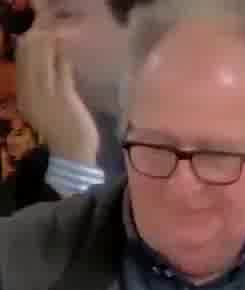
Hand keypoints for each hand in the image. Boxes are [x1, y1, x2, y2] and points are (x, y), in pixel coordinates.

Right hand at [15, 26, 98, 166]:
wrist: (73, 153)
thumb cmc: (63, 133)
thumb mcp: (44, 111)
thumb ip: (43, 92)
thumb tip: (49, 71)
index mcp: (25, 99)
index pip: (21, 70)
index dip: (25, 52)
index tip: (30, 39)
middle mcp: (31, 95)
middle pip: (29, 63)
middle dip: (35, 45)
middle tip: (42, 32)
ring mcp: (47, 96)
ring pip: (42, 65)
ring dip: (47, 48)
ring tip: (52, 36)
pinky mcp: (64, 97)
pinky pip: (61, 72)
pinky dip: (62, 60)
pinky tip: (64, 52)